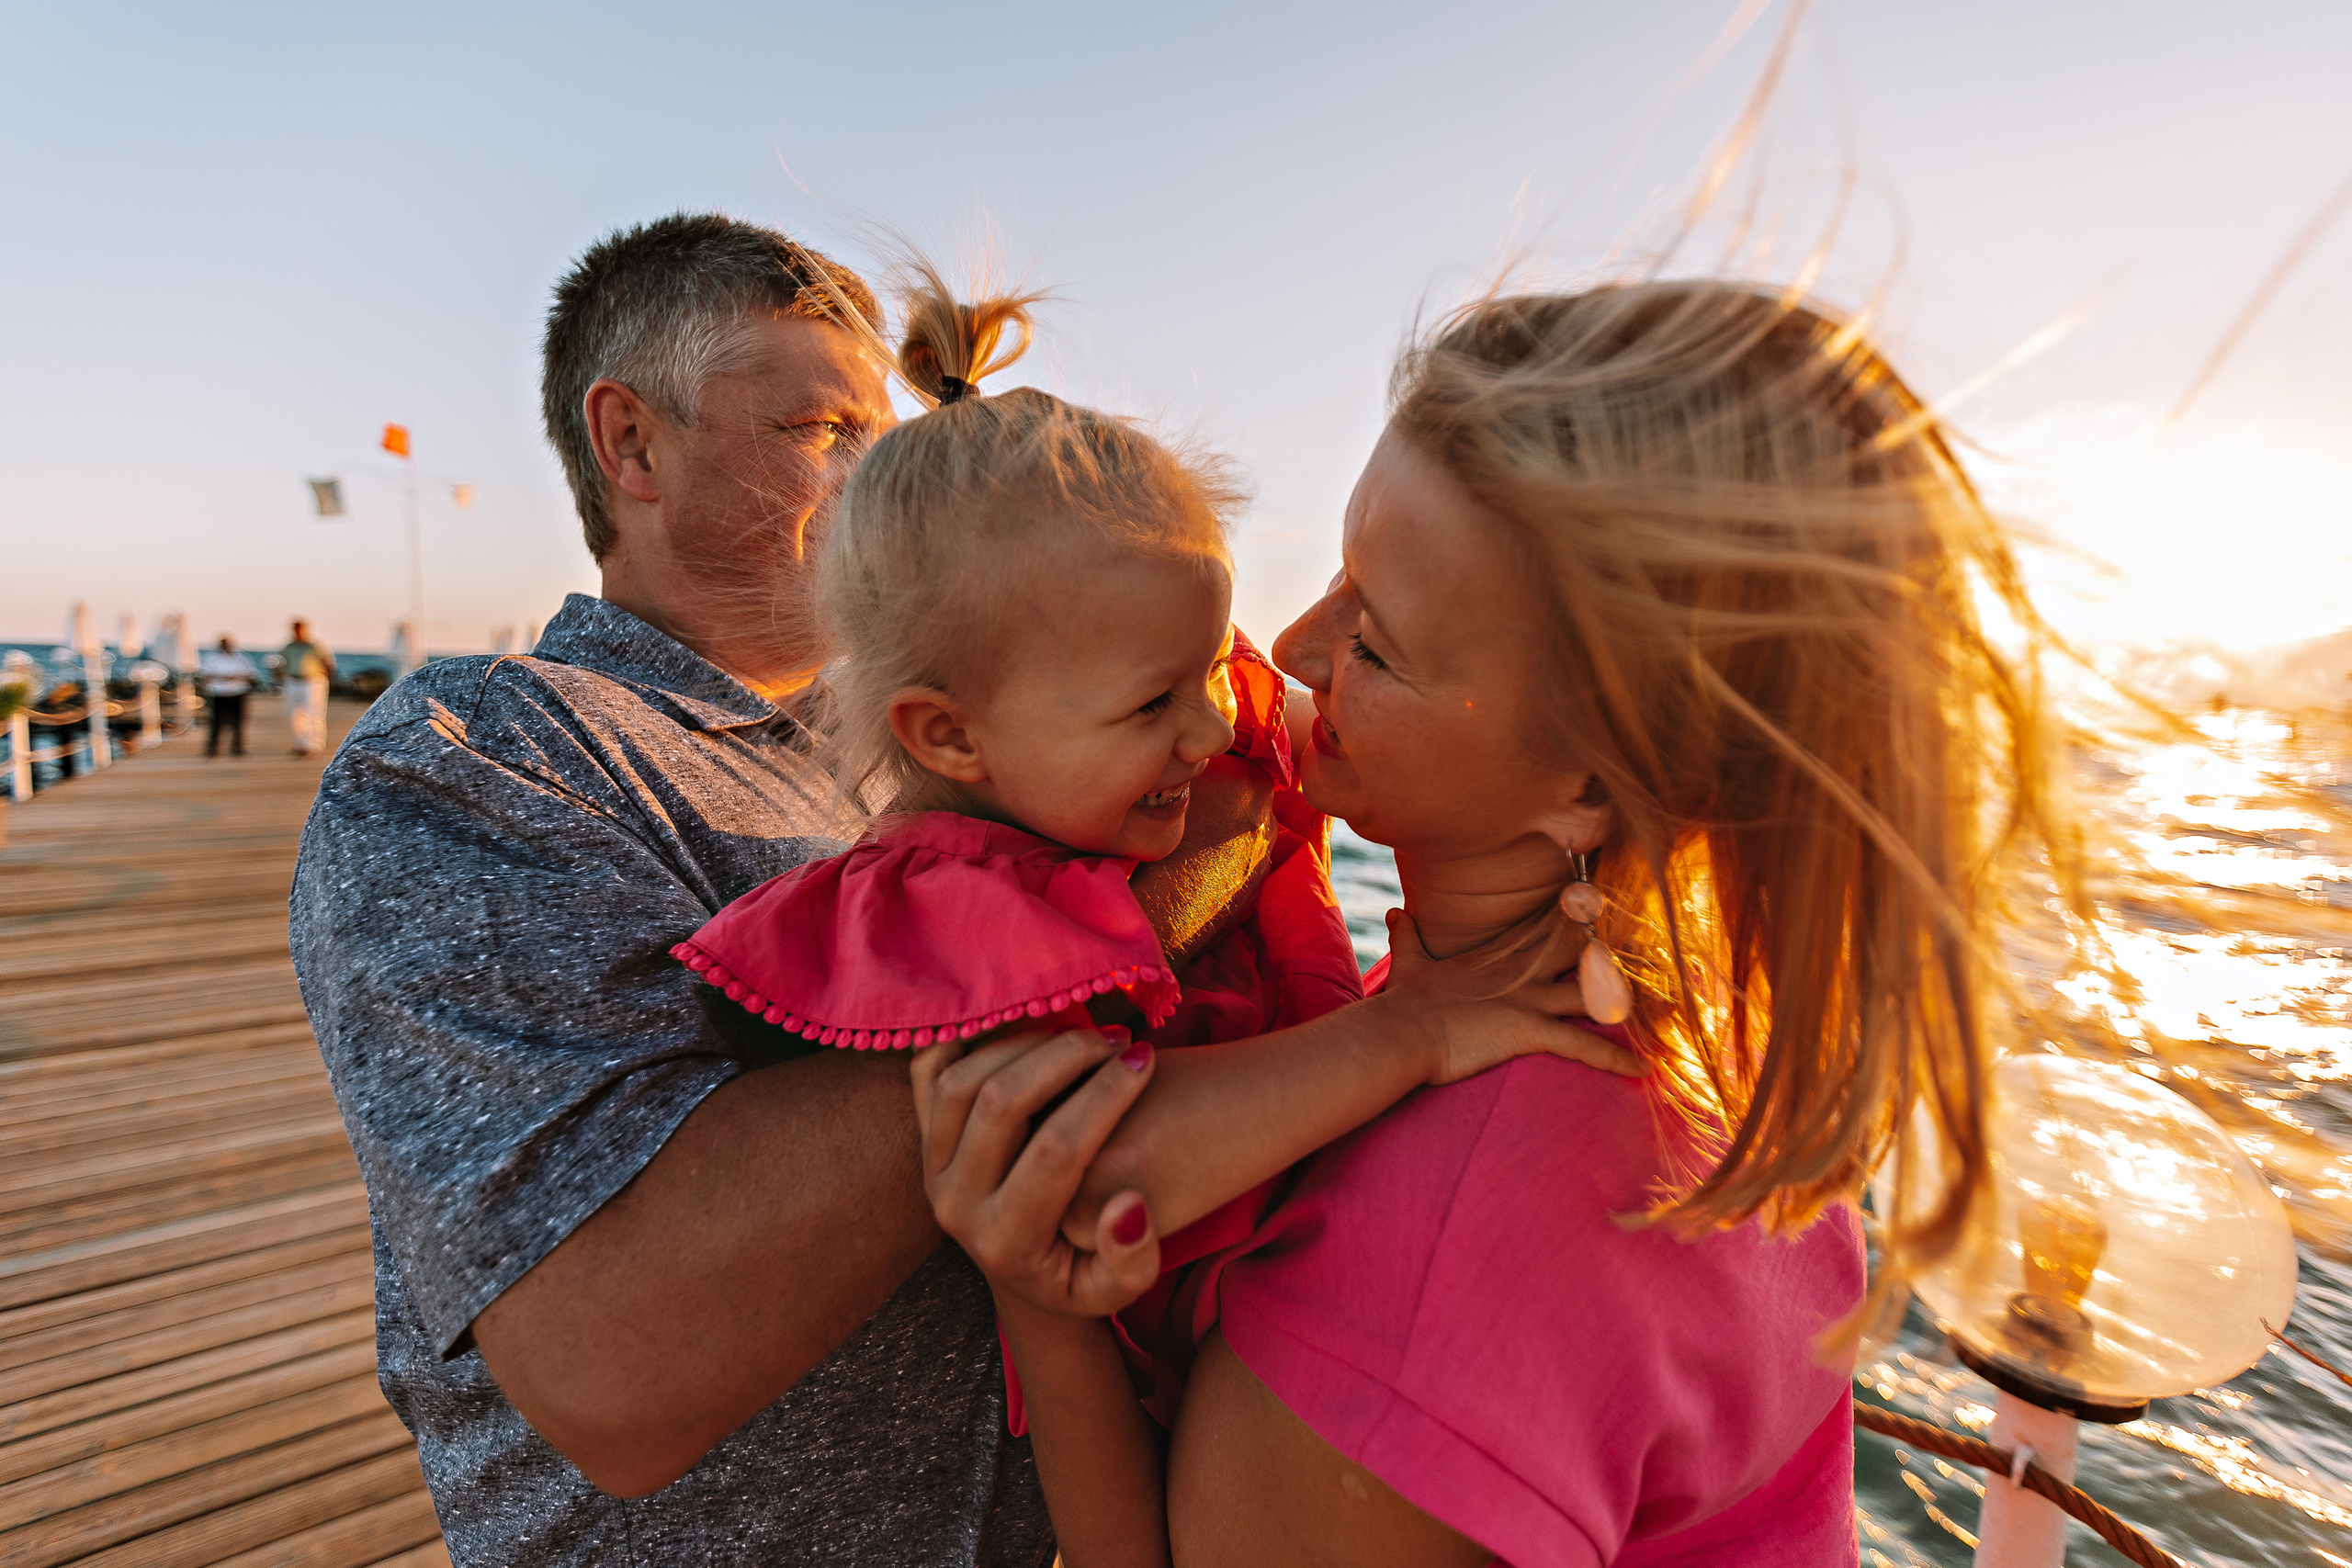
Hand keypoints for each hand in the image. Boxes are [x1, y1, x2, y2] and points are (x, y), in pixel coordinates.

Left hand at [912, 1027, 1164, 1318]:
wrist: (1021, 1280)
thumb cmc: (1078, 1279)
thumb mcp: (1114, 1291)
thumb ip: (1131, 1261)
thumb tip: (1127, 1204)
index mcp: (1008, 1241)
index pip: (1056, 1150)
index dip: (1106, 1095)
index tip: (1145, 1060)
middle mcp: (957, 1204)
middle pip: (1000, 1102)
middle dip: (1067, 1055)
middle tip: (1116, 1038)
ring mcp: (931, 1169)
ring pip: (962, 1080)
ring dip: (1023, 1041)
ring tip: (1079, 1031)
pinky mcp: (923, 1140)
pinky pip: (927, 1071)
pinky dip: (966, 1038)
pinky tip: (1023, 1028)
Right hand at [1380, 908, 1646, 1083]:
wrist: (1401, 1032)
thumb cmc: (1406, 1002)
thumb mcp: (1409, 963)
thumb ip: (1407, 937)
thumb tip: (1393, 912)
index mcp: (1500, 956)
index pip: (1550, 928)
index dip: (1581, 916)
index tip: (1607, 905)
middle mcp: (1522, 972)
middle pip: (1582, 951)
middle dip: (1618, 951)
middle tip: (1655, 951)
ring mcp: (1528, 998)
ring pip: (1592, 993)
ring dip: (1628, 1004)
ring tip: (1667, 1013)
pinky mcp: (1528, 1030)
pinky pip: (1581, 1046)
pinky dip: (1613, 1059)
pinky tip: (1642, 1071)